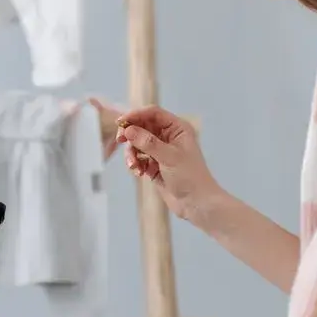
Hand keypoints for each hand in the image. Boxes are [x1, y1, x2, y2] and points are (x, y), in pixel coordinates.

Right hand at [117, 105, 220, 219]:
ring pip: (137, 143)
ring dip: (132, 153)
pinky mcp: (154, 165)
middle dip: (131, 135)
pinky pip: (138, 158)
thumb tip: (128, 130)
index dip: (136, 115)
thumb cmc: (190, 177)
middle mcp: (168, 137)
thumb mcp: (169, 157)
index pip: (153, 114)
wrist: (196, 203)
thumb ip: (148, 142)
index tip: (120, 122)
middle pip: (142, 127)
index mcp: (177, 128)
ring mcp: (160, 151)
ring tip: (134, 166)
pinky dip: (135, 163)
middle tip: (120, 140)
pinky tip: (139, 173)